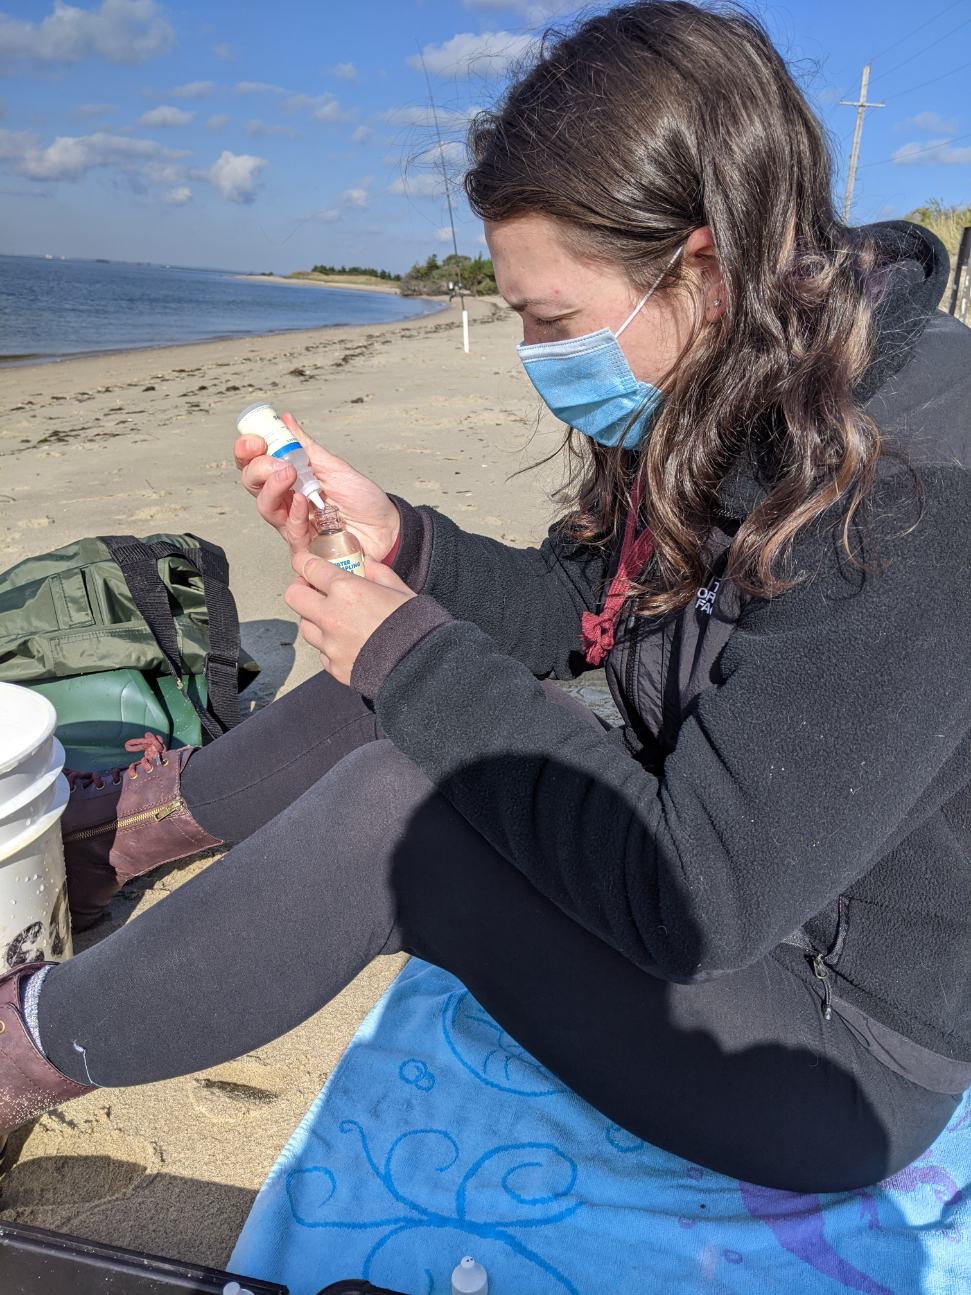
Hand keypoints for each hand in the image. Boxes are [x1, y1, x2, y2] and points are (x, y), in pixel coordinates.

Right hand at [234, 411, 399, 559]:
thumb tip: (285, 419)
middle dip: (256, 468)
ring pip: (265, 507)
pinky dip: (294, 513)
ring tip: (289, 474)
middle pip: (253, 484)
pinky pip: (289, 532)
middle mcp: (286, 500)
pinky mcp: (304, 546)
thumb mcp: (333, 466)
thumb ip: (305, 446)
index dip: (247, 450)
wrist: (386, 528)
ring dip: (273, 488)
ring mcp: (293, 523)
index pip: (255, 463)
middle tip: (275, 461)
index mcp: (290, 478)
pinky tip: (303, 501)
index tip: (255, 439)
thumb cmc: (362, 500)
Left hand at [284, 551, 415, 685]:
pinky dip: (330, 646)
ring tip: (333, 619)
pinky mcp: (334, 667)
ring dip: (314, 619)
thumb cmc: (416, 627)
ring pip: (306, 627)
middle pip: (294, 596)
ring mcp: (330, 644)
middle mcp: (331, 616)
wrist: (421, 667)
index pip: (309, 568)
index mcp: (347, 590)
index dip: (304, 563)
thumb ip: (379, 573)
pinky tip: (347, 643)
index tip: (305, 564)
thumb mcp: (401, 590)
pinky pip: (322, 653)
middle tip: (313, 590)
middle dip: (300, 589)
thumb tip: (368, 565)